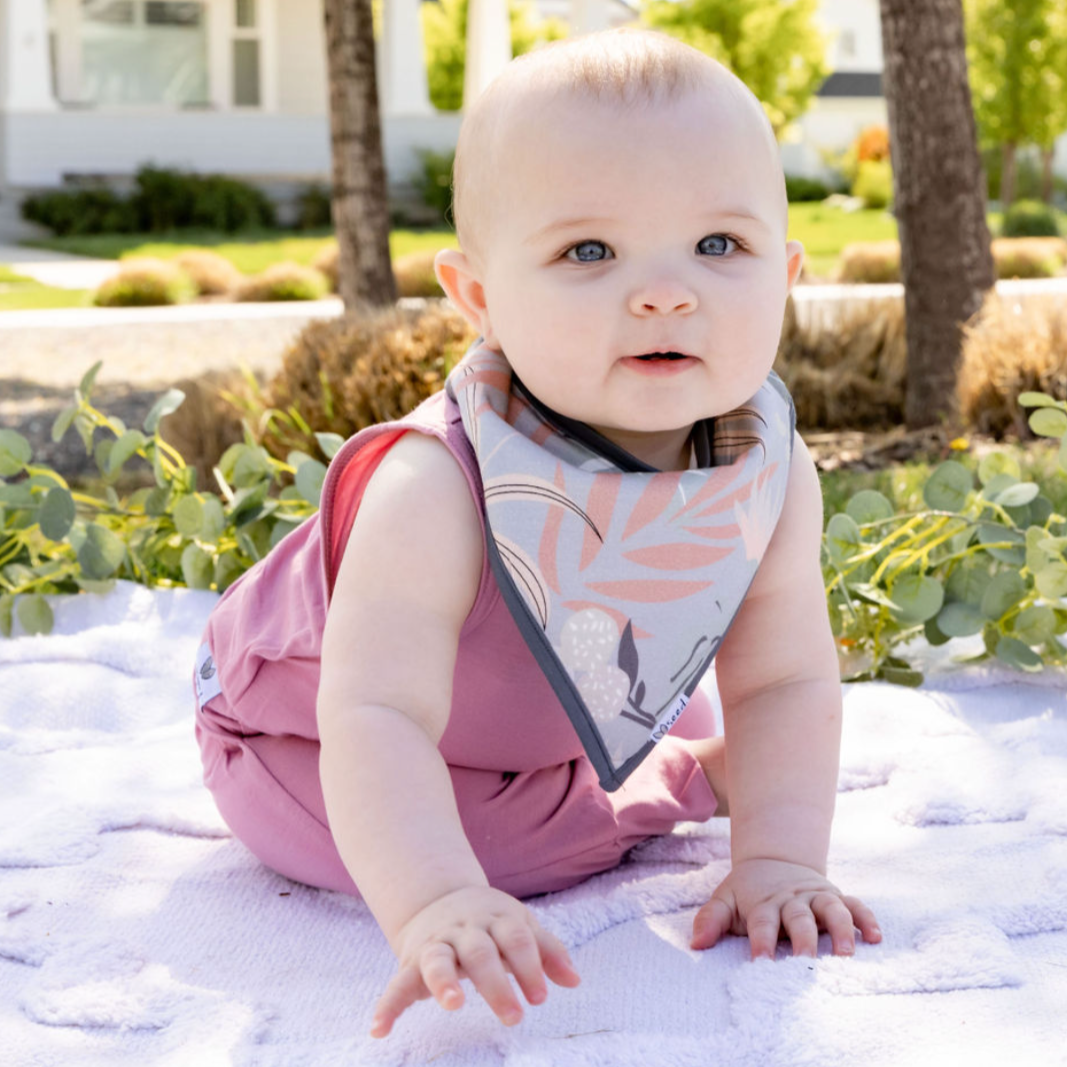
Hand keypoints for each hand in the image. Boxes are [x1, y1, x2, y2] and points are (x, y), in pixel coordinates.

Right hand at [370, 885, 580, 1036]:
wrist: (440, 898)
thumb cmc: (491, 923)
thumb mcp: (519, 926)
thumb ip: (546, 951)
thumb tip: (575, 981)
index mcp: (496, 919)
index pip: (516, 938)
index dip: (530, 965)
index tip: (540, 996)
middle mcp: (465, 930)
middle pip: (481, 952)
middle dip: (497, 983)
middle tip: (515, 1015)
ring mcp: (437, 944)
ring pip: (439, 959)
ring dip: (444, 981)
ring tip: (453, 1004)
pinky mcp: (412, 962)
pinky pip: (397, 983)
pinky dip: (387, 1005)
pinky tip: (379, 1030)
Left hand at [690, 858, 881, 958]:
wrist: (775, 859)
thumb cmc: (749, 891)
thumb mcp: (726, 898)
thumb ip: (711, 919)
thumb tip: (696, 944)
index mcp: (765, 902)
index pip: (762, 922)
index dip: (761, 941)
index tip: (761, 962)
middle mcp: (793, 899)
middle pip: (799, 918)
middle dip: (802, 939)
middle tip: (804, 961)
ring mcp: (817, 897)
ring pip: (832, 910)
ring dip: (841, 930)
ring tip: (846, 953)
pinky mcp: (836, 896)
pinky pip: (856, 905)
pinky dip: (867, 919)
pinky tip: (876, 937)